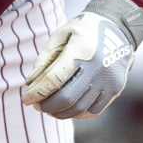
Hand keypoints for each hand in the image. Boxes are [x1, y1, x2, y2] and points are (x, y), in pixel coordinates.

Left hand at [23, 0, 142, 119]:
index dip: (36, 92)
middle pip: (66, 98)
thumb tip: (31, 85)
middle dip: (47, 106)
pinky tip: (68, 108)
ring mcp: (109, 80)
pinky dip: (77, 113)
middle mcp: (98, 66)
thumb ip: (44, 59)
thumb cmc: (82, 31)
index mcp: (81, 49)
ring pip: (79, 108)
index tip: (25, 99)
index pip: (54, 79)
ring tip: (50, 109)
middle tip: (37, 106)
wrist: (117, 28)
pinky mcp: (116, 89)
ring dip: (60, 113)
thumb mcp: (60, 36)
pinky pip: (93, 111)